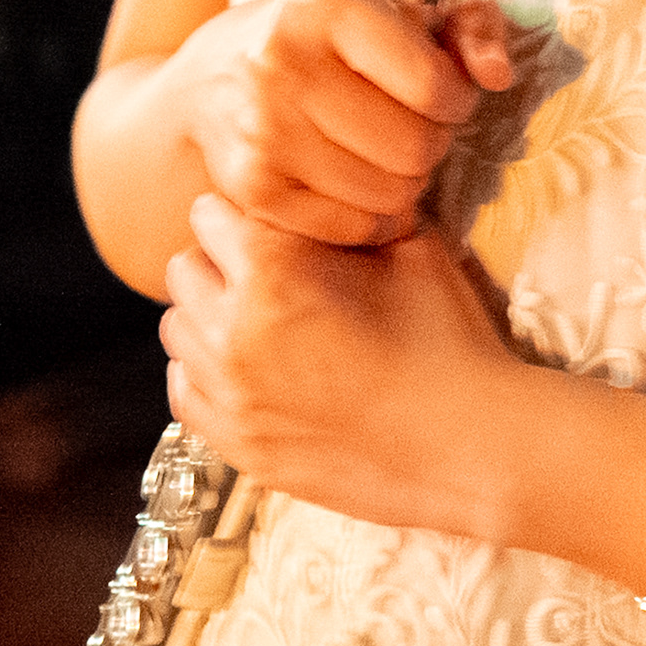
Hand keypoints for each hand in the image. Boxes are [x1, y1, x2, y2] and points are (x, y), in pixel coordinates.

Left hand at [161, 192, 527, 537]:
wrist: (468, 445)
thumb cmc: (449, 343)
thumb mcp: (414, 251)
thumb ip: (354, 219)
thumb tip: (332, 199)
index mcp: (274, 273)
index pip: (212, 213)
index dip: (248, 209)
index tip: (276, 219)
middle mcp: (233, 332)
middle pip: (184, 268)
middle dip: (221, 258)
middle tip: (269, 266)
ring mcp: (229, 397)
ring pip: (176, 329)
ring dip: (209, 313)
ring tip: (261, 317)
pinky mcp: (237, 445)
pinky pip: (184, 391)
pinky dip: (205, 370)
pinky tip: (252, 365)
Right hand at [180, 0, 518, 246]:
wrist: (217, 76)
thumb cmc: (331, 35)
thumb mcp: (398, 2)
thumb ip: (469, 25)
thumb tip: (495, 75)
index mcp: (324, 5)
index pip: (432, 85)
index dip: (458, 98)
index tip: (445, 92)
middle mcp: (283, 65)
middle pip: (415, 147)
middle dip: (433, 140)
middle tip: (413, 124)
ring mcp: (262, 131)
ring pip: (390, 194)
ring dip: (406, 180)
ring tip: (385, 149)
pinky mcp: (252, 188)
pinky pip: (353, 228)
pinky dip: (373, 215)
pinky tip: (361, 182)